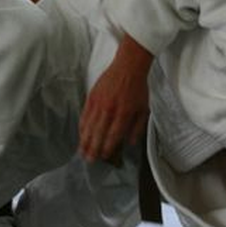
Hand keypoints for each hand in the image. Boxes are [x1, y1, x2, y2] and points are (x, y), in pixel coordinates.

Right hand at [79, 34, 151, 162]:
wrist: (128, 66)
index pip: (113, 135)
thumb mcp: (144, 109)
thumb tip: (131, 143)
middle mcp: (109, 110)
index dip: (107, 147)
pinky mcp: (91, 97)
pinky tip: (81, 134)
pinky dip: (82, 126)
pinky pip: (85, 115)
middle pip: (98, 133)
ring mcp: (98, 103)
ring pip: (89, 126)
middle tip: (89, 159)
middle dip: (93, 148)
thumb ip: (137, 127)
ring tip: (82, 151)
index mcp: (123, 113)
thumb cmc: (137, 87)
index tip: (104, 156)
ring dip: (85, 140)